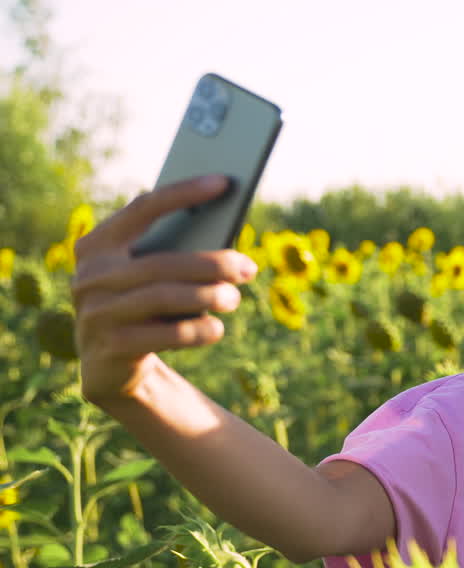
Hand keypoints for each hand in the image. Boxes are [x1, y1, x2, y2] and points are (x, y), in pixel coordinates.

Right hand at [73, 175, 256, 406]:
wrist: (112, 365)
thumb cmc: (143, 307)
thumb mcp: (150, 277)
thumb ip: (172, 251)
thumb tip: (227, 229)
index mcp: (97, 245)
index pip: (143, 208)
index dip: (184, 193)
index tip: (224, 182)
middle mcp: (90, 276)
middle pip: (163, 261)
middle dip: (212, 263)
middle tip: (248, 268)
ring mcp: (96, 313)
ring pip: (164, 296)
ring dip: (209, 296)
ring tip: (234, 298)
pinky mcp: (112, 348)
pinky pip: (166, 334)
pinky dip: (199, 330)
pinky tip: (217, 328)